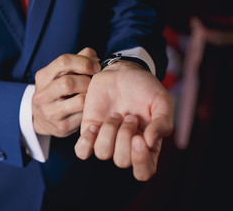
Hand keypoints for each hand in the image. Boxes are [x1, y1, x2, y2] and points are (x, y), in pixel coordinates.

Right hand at [32, 48, 100, 136]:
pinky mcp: (62, 127)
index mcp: (42, 77)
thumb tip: (94, 56)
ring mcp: (50, 112)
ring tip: (93, 95)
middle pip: (69, 82)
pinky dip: (91, 109)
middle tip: (94, 84)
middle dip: (87, 81)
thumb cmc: (58, 91)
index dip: (83, 62)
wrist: (43, 119)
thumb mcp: (61, 74)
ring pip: (79, 100)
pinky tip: (90, 107)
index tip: (96, 67)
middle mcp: (42, 95)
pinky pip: (84, 115)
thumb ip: (78, 60)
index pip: (63, 61)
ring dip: (91, 95)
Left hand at [74, 61, 173, 180]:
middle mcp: (126, 148)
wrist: (122, 72)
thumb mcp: (162, 101)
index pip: (144, 172)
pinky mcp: (89, 131)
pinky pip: (82, 151)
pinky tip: (95, 125)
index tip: (139, 138)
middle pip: (122, 161)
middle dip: (125, 136)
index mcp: (146, 147)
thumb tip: (150, 143)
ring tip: (116, 114)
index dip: (140, 161)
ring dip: (109, 132)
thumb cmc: (144, 88)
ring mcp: (106, 140)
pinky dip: (87, 141)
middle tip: (130, 116)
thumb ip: (162, 123)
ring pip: (102, 153)